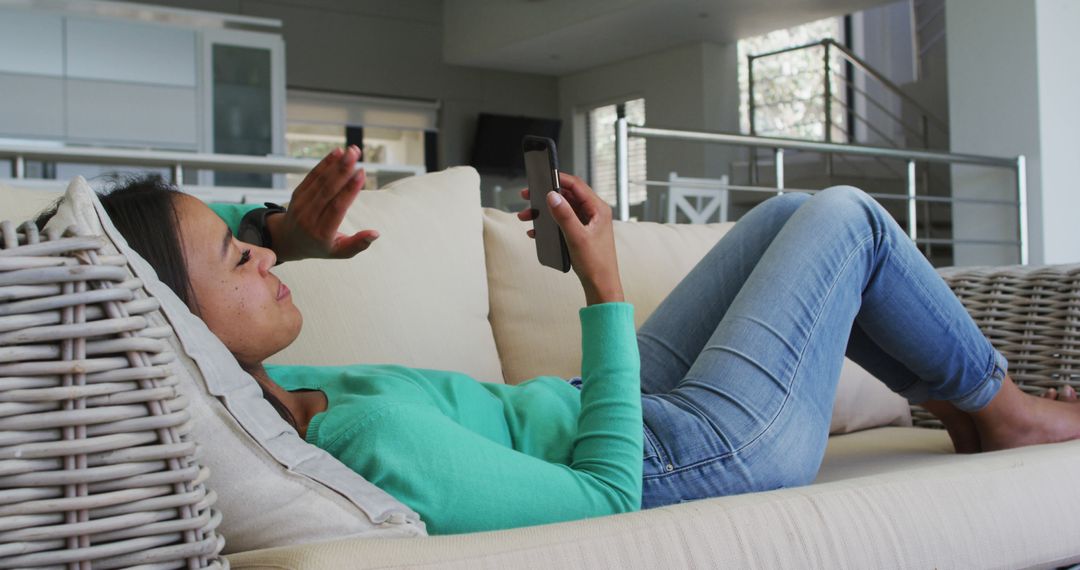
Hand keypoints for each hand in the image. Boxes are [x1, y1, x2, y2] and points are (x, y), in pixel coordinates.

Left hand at [268, 145, 379, 262]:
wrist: (289, 240)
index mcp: (321, 233)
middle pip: (327, 190)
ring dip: (336, 163)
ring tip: (351, 150)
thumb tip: (376, 233)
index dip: (349, 190)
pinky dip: (324, 164)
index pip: (337, 208)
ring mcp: (300, 204)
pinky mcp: (297, 193)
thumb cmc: (320, 246)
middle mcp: (308, 218)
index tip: (361, 173)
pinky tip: (337, 152)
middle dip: (343, 170)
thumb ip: (358, 244)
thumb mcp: (339, 252)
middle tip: (356, 153)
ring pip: (320, 180)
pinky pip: (312, 176)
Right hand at [518, 173, 623, 305]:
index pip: (577, 185)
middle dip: (546, 197)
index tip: (541, 177)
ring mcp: (587, 223)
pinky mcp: (581, 232)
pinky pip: (562, 222)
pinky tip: (536, 231)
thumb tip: (552, 196)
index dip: (558, 179)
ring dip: (544, 212)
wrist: (601, 285)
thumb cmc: (596, 264)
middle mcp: (594, 213)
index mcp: (598, 209)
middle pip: (567, 196)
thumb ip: (564, 215)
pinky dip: (549, 224)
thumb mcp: (577, 237)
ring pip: (562, 209)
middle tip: (528, 196)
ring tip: (527, 216)